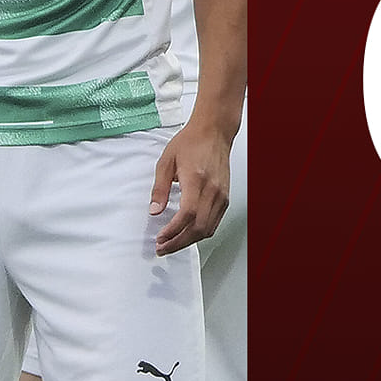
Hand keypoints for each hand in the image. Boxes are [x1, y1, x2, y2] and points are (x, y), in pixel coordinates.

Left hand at [150, 118, 230, 255]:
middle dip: (178, 242)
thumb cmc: (191, 142)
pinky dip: (200, 233)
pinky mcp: (225, 198)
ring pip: (208, 229)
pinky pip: (214, 222)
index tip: (160, 239)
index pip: (188, 215)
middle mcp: (213, 190)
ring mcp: (222, 195)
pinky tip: (187, 234)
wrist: (214, 132)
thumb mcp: (166, 161)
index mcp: (197, 180)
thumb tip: (154, 211)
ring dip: (189, 241)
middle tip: (162, 248)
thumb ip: (159, 188)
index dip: (173, 231)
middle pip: (198, 227)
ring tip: (171, 244)